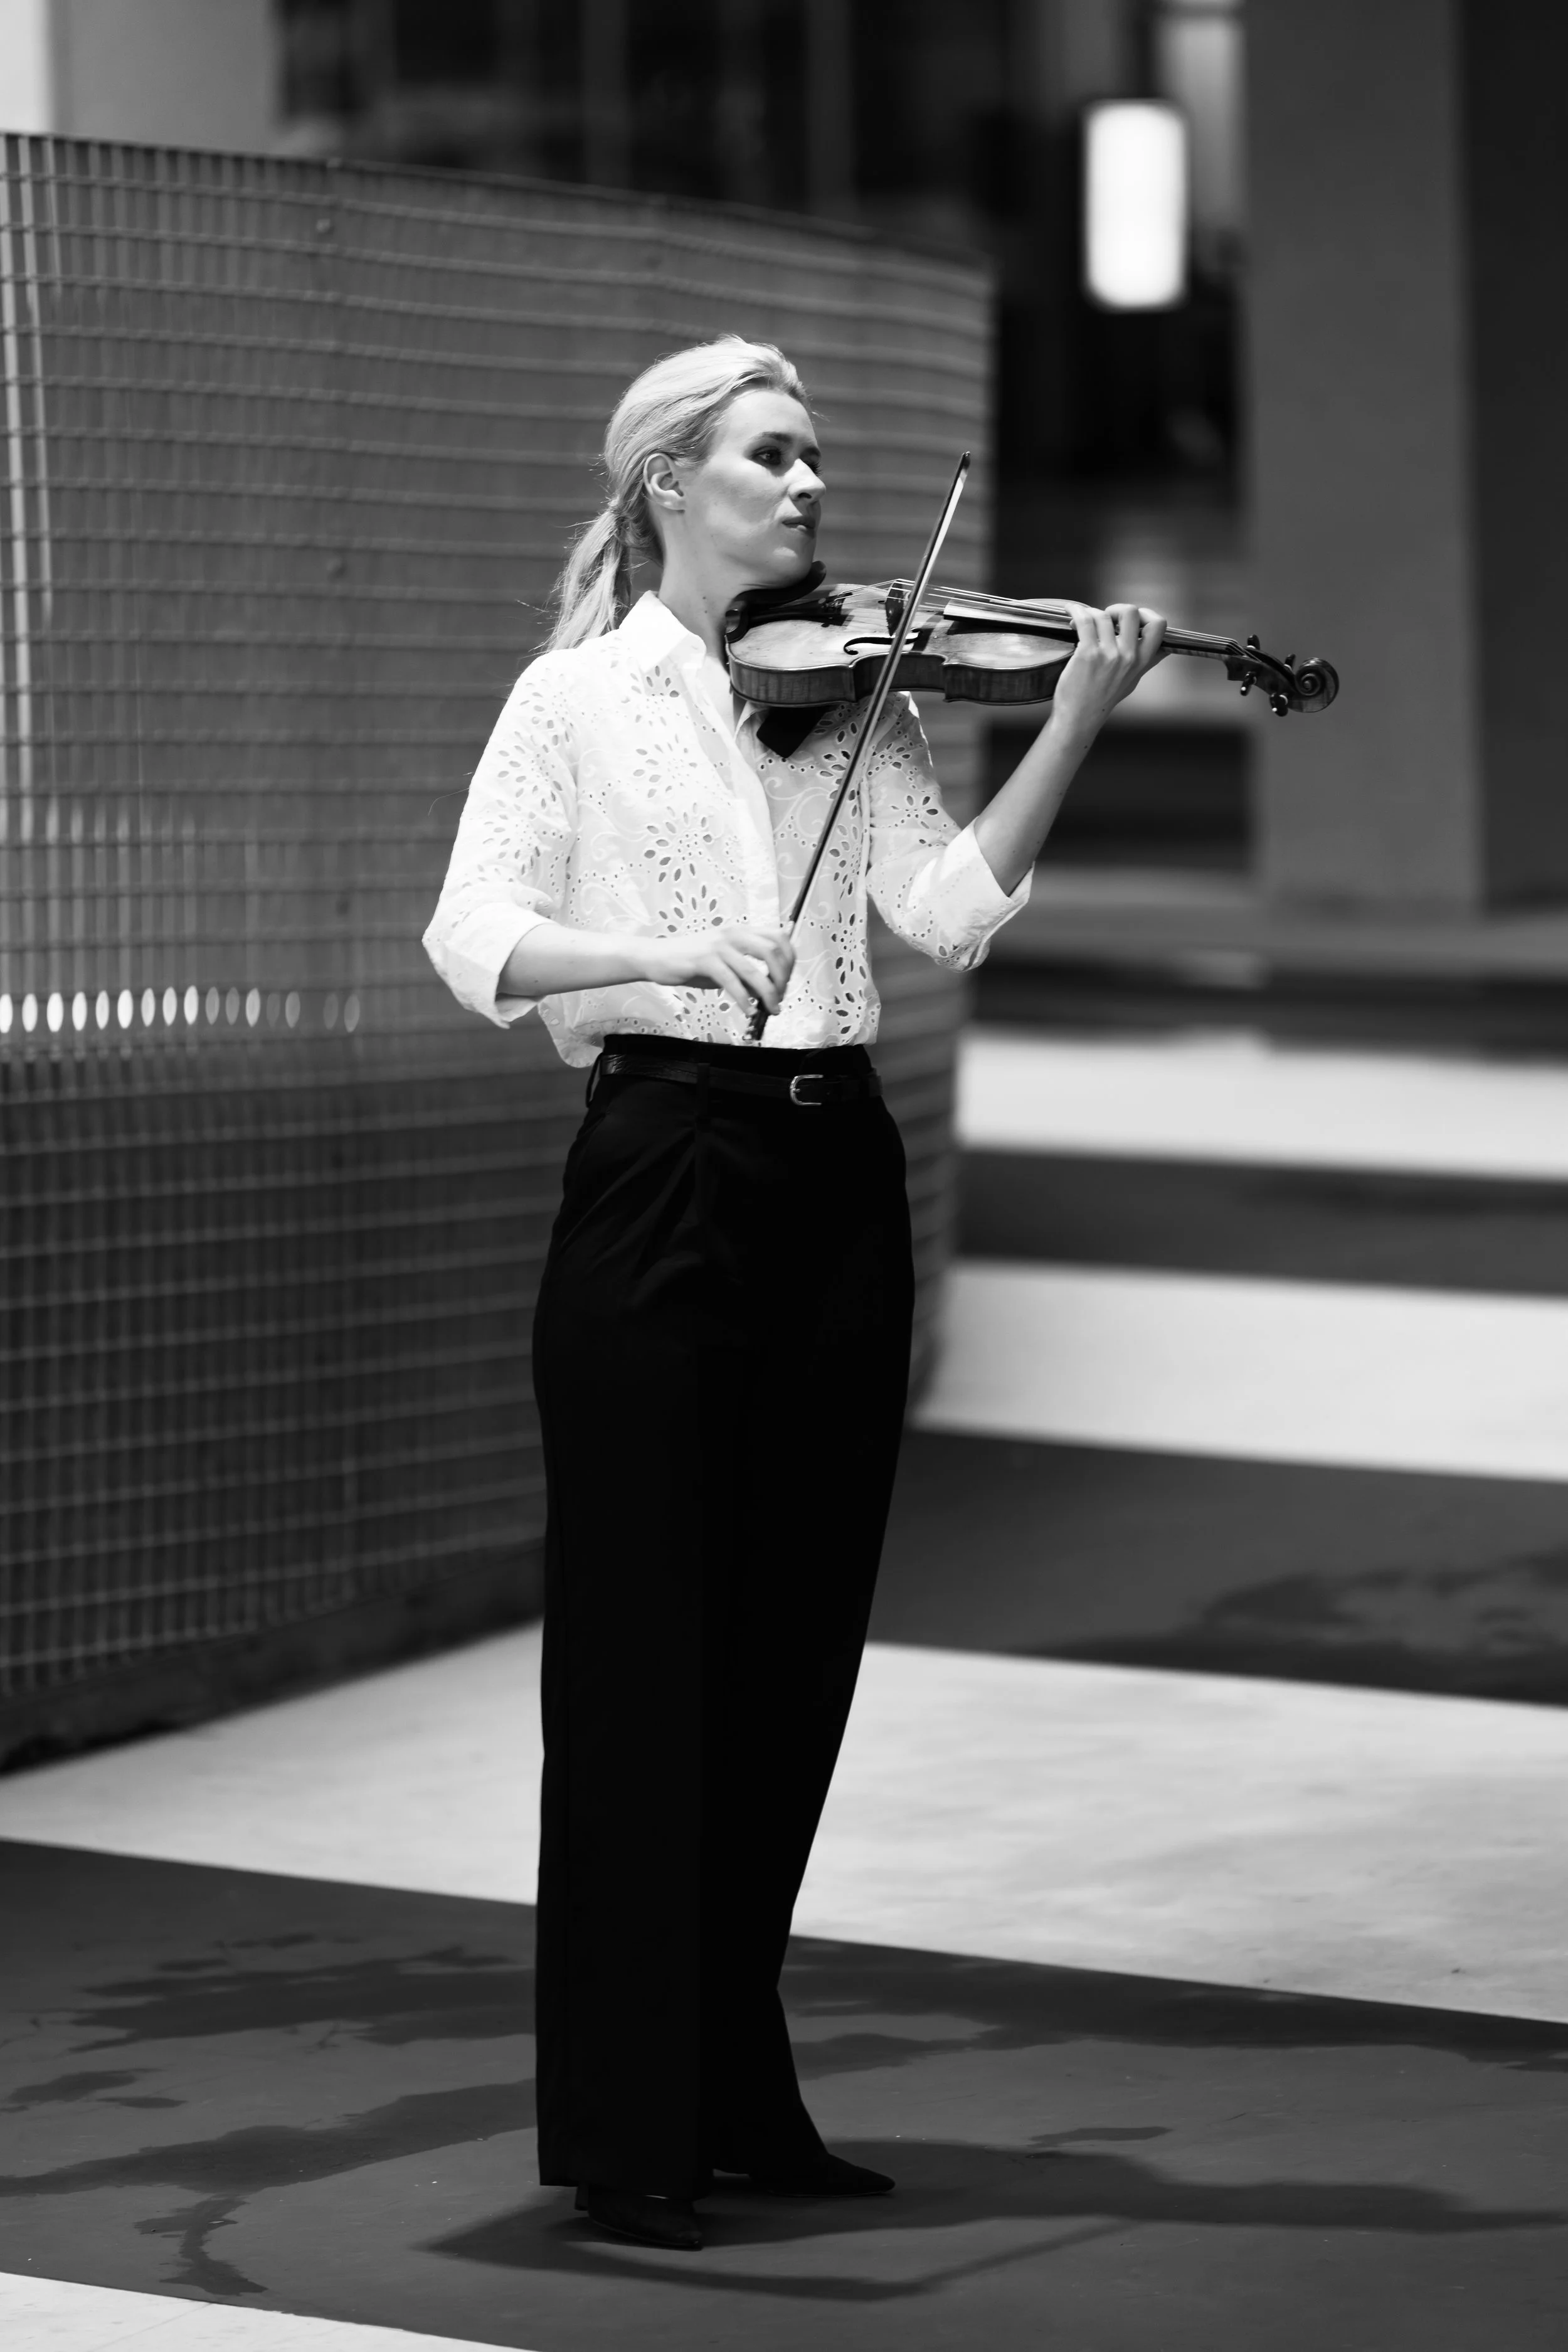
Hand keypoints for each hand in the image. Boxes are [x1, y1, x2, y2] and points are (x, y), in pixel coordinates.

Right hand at [643, 925, 795, 1018]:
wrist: (656, 958)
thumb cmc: (689, 961)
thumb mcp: (723, 964)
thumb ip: (745, 974)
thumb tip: (767, 992)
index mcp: (740, 932)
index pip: (778, 937)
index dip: (789, 960)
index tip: (786, 980)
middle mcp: (732, 934)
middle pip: (773, 951)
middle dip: (782, 978)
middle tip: (780, 997)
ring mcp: (718, 946)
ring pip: (754, 970)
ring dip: (767, 994)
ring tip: (769, 1008)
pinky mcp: (705, 960)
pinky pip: (732, 982)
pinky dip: (744, 1000)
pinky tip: (748, 1010)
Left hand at [1049, 601, 1166, 741]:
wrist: (1080, 717)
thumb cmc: (1103, 699)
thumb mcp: (1132, 681)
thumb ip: (1147, 662)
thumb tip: (1164, 649)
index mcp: (1141, 661)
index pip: (1158, 626)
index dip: (1146, 613)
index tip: (1131, 617)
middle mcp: (1128, 656)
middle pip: (1131, 612)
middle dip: (1116, 609)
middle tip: (1104, 618)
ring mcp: (1108, 655)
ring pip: (1103, 615)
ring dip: (1088, 612)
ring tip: (1079, 620)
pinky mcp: (1087, 654)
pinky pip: (1083, 620)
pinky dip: (1075, 611)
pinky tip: (1070, 612)